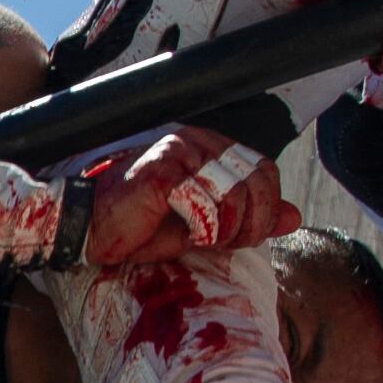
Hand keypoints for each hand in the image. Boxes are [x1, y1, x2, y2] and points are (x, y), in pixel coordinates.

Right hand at [78, 133, 294, 269]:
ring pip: (236, 195)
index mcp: (210, 147)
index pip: (265, 172)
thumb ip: (250, 217)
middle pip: (258, 183)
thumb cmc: (139, 226)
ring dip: (222, 230)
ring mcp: (179, 150)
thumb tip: (294, 217)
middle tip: (217, 242)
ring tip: (194, 236)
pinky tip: (178, 231)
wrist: (87, 228)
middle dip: (248, 225)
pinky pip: (206, 205)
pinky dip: (200, 229)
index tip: (236, 236)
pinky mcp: (163, 169)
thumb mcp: (205, 226)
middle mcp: (198, 140)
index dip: (262, 212)